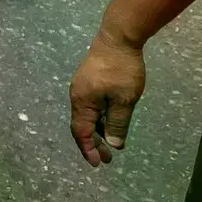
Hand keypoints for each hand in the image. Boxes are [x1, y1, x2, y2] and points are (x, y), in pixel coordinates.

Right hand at [69, 33, 145, 165]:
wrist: (118, 37)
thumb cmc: (121, 70)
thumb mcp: (124, 100)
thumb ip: (118, 124)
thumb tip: (113, 144)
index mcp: (82, 102)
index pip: (81, 132)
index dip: (88, 149)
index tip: (98, 163)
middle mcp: (77, 96)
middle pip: (81, 125)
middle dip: (93, 143)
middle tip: (108, 158)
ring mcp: (82, 86)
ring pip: (87, 115)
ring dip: (97, 130)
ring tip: (111, 142)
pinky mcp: (89, 79)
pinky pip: (90, 105)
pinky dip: (98, 118)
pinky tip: (110, 120)